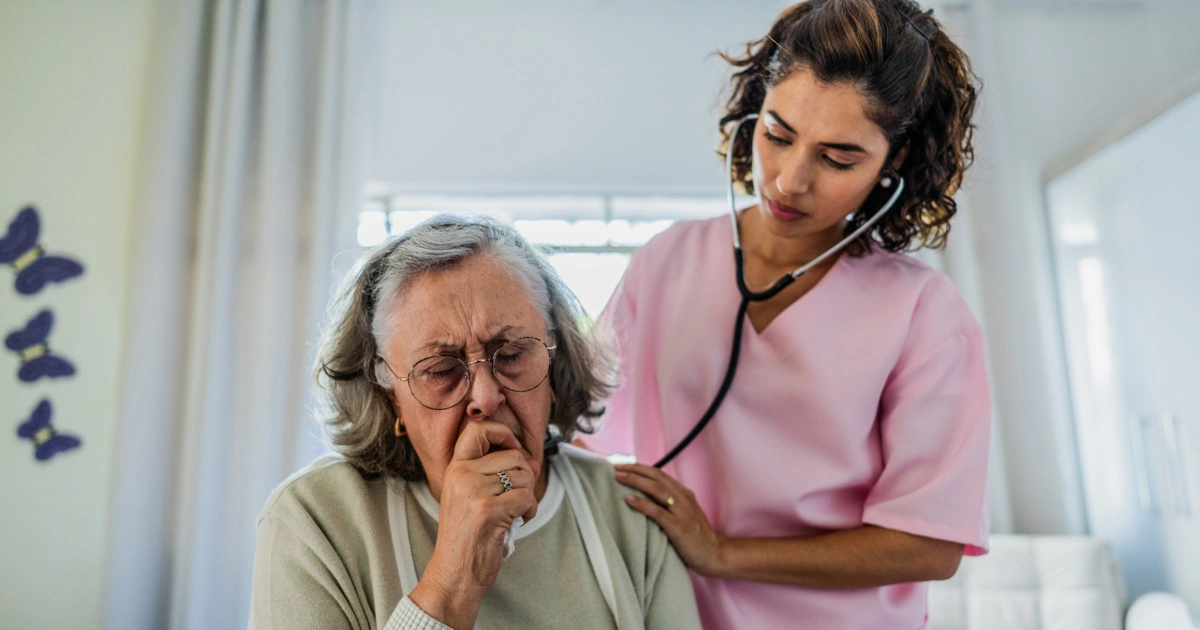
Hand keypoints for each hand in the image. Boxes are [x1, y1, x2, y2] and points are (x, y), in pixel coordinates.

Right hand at [409, 422, 538, 627]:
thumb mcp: (474, 498)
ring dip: (528, 496)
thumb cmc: (468, 537)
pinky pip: (527, 497)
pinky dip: (530, 510)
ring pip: (523, 476)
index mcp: (455, 468)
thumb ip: (500, 474)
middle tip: (516, 498)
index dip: (503, 433)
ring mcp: (474, 491)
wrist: (454, 573)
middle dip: (525, 477)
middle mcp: (462, 475)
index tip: (513, 449)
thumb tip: (532, 460)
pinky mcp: (489, 510)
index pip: (478, 429)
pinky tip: (519, 521)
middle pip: (513, 456)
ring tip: (515, 513)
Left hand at [615, 463, 726, 576]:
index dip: (641, 468)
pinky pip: (658, 512)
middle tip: (615, 467)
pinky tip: (629, 500)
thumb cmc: (696, 536)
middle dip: (635, 470)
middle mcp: (683, 498)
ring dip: (636, 481)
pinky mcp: (678, 527)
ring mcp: (681, 512)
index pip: (659, 474)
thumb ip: (669, 504)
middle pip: (656, 477)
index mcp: (684, 493)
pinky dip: (642, 504)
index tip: (623, 465)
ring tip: (619, 478)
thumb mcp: (684, 514)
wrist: (715, 554)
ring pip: (656, 489)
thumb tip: (645, 498)